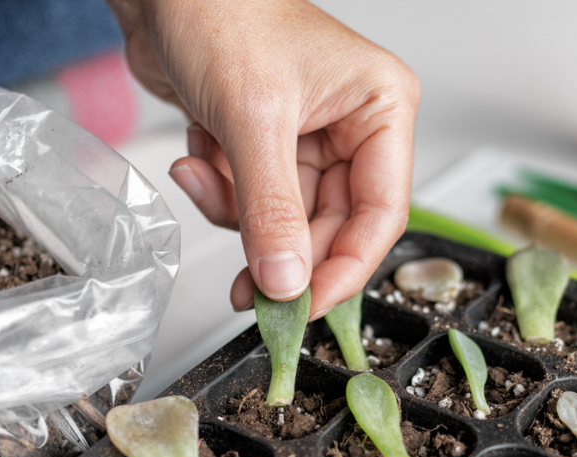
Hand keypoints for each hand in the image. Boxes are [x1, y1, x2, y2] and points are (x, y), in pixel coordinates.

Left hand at [106, 0, 418, 318]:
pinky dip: (218, 193)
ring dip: (237, 214)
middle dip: (280, 251)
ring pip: (285, 222)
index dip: (344, 269)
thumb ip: (271, 211)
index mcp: (381, 108)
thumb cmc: (220, 10)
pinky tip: (195, 157)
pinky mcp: (263, 148)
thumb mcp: (253, 119)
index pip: (381, 214)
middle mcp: (352, 127)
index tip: (305, 307)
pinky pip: (250, 204)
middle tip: (247, 289)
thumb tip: (287, 283)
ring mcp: (307, 140)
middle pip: (331, 228)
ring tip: (203, 178)